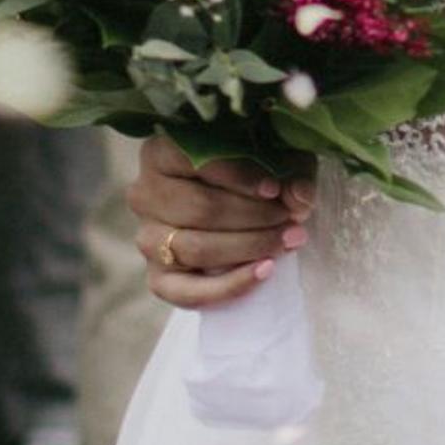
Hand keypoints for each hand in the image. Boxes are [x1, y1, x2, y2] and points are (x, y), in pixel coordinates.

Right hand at [133, 132, 308, 307]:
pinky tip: (265, 271)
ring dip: (248, 247)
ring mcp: (147, 238)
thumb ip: (290, 172)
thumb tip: (299, 197)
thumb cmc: (254, 174)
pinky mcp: (158, 278)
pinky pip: (187, 292)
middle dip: (253, 217)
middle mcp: (144, 193)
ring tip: (288, 241)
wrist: (238, 214)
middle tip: (293, 221)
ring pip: (195, 248)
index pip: (193, 162)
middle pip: (199, 209)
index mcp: (161, 152)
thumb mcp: (275, 160)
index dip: (236, 177)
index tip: (275, 189)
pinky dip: (230, 286)